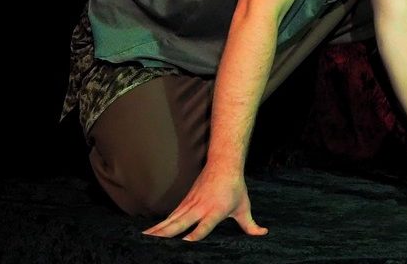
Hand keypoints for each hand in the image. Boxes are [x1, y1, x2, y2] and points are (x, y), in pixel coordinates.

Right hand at [143, 165, 267, 241]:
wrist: (223, 164)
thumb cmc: (235, 188)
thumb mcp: (243, 207)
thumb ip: (250, 225)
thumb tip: (262, 233)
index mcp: (215, 211)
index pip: (204, 225)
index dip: (195, 234)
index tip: (185, 242)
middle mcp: (200, 208)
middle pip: (181, 222)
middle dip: (167, 233)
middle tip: (153, 243)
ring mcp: (190, 204)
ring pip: (171, 219)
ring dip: (157, 229)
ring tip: (144, 239)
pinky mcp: (184, 202)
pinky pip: (170, 216)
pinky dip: (159, 224)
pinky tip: (149, 233)